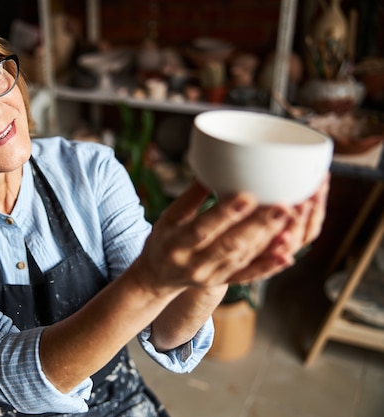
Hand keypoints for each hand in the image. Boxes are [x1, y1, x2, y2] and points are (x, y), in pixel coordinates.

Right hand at [135, 176, 328, 292]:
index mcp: (176, 243)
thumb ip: (191, 196)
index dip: (226, 214)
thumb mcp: (169, 217)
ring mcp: (211, 276)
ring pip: (243, 258)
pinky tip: (286, 256)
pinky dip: (268, 267)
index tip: (248, 196)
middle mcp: (194, 263)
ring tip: (291, 218)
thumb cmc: (165, 238)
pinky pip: (248, 276)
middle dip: (258, 226)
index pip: (203, 229)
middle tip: (283, 206)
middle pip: (230, 245)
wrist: (158, 276)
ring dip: (269, 240)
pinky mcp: (223, 282)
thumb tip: (213, 167)